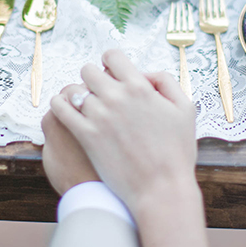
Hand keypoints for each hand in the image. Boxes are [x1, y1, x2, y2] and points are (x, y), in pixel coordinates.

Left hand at [48, 50, 198, 217]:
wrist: (162, 190)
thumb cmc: (177, 153)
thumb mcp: (185, 109)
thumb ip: (166, 82)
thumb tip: (144, 74)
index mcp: (140, 87)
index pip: (112, 56)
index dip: (111, 62)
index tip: (111, 72)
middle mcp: (117, 97)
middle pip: (88, 70)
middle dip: (93, 78)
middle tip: (98, 92)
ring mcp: (99, 116)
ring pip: (74, 89)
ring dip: (78, 94)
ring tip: (83, 104)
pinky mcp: (86, 136)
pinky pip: (61, 109)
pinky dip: (60, 104)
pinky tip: (64, 108)